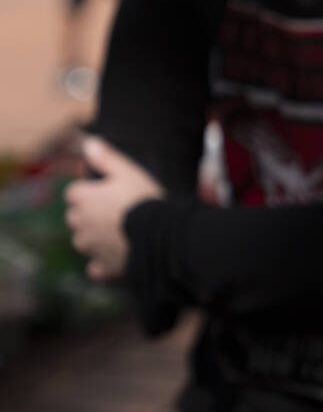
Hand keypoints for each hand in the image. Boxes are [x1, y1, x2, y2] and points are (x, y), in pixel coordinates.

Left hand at [65, 137, 162, 281]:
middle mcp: (80, 224)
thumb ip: (106, 158)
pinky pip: (95, 268)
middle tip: (117, 212)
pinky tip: (116, 259)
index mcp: (82, 198)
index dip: (91, 192)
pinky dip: (102, 264)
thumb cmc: (145, 200)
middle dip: (90, 215)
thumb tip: (88, 143)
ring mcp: (90, 247)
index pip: (74, 192)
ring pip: (83, 241)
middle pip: (75, 218)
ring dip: (94, 238)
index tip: (109, 192)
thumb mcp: (128, 171)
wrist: (161, 236)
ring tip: (119, 234)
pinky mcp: (103, 266)